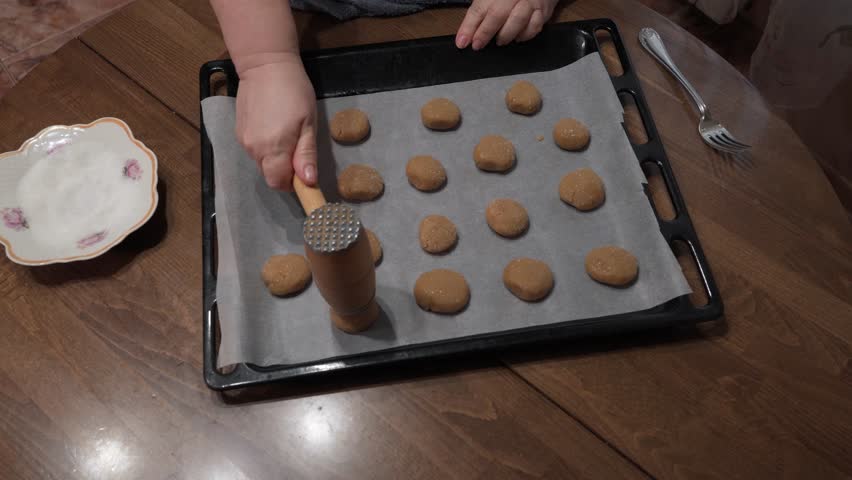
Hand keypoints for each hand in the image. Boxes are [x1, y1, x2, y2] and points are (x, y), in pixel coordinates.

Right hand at [235, 56, 317, 190]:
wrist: (264, 64)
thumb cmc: (293, 91)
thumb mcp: (308, 122)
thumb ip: (306, 154)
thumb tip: (308, 182)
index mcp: (273, 148)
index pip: (278, 183)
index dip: (292, 183)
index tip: (303, 171)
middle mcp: (254, 149)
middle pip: (270, 174)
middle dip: (285, 169)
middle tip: (297, 145)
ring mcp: (243, 140)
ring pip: (262, 162)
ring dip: (275, 157)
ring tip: (286, 132)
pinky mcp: (238, 131)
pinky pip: (254, 149)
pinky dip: (265, 146)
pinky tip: (273, 126)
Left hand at [455, 0, 557, 49]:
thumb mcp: (491, 0)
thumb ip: (479, 15)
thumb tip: (465, 36)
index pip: (479, 8)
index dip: (468, 26)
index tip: (462, 42)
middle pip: (497, 14)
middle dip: (485, 33)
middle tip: (478, 45)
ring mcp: (529, 2)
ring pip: (517, 20)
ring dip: (505, 35)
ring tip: (500, 41)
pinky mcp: (542, 11)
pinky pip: (534, 26)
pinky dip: (525, 35)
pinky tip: (518, 38)